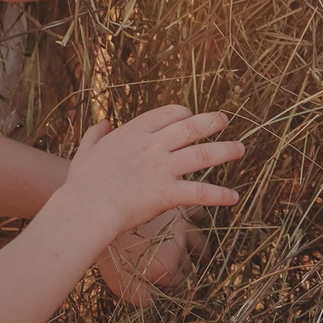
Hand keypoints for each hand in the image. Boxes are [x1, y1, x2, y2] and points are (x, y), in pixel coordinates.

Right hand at [59, 107, 242, 242]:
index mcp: (134, 132)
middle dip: (212, 121)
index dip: (184, 113)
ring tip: (241, 149)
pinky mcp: (167, 193)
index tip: (191, 116)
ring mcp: (163, 168)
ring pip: (202, 154)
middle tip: (226, 120)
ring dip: (225, 151)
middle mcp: (153, 146)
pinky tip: (234, 198)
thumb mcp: (86, 152)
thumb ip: (96, 135)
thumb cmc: (82, 184)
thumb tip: (105, 123)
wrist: (87, 208)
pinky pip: (200, 192)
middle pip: (191, 127)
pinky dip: (219, 195)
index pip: (168, 113)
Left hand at [96, 210, 203, 306]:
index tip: (167, 286)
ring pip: (199, 240)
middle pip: (189, 264)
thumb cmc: (110, 251)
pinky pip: (198, 212)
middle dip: (185, 270)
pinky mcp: (176, 206)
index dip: (173, 286)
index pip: (178, 282)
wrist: (106, 214)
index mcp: (168, 266)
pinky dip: (199, 219)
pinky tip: (196, 222)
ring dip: (201, 250)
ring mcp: (180, 225)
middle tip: (181, 271)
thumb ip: (140, 298)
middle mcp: (179, 247)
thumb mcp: (119, 283)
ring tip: (203, 253)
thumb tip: (153, 303)